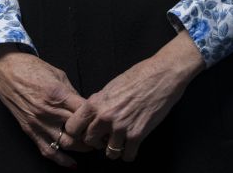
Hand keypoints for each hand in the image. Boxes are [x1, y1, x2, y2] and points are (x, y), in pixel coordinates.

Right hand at [0, 46, 91, 167]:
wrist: (6, 70)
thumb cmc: (33, 68)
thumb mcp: (58, 74)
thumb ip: (72, 93)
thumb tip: (85, 107)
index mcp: (58, 94)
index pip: (84, 112)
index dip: (97, 118)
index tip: (104, 119)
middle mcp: (49, 111)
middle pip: (78, 131)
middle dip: (92, 135)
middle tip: (101, 135)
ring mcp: (38, 122)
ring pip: (66, 144)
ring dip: (81, 147)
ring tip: (90, 145)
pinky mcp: (30, 130)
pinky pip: (47, 150)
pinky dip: (61, 160)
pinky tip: (73, 164)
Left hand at [64, 32, 204, 162]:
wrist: (160, 76)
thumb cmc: (136, 77)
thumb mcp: (110, 87)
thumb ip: (98, 104)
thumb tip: (92, 117)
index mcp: (95, 102)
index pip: (72, 128)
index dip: (78, 132)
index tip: (86, 132)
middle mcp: (104, 117)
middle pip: (89, 142)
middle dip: (97, 141)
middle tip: (105, 136)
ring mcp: (121, 127)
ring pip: (109, 153)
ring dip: (114, 149)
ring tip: (121, 140)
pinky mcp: (137, 135)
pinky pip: (127, 156)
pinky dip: (129, 153)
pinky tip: (132, 144)